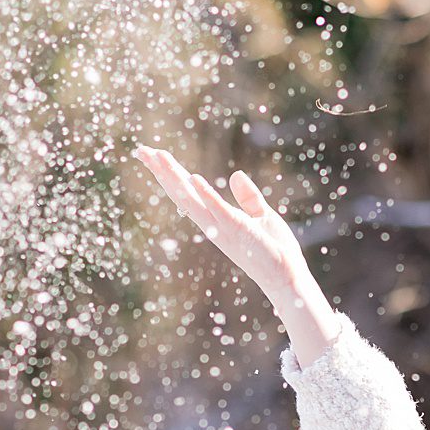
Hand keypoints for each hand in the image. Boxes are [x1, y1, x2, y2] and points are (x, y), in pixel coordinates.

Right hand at [132, 143, 311, 305]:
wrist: (287, 279)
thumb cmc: (275, 252)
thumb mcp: (262, 217)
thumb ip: (248, 198)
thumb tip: (236, 175)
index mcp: (216, 220)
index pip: (188, 192)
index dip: (170, 174)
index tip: (153, 156)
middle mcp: (213, 225)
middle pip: (181, 193)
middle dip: (161, 172)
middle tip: (141, 151)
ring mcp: (223, 228)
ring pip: (192, 200)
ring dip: (174, 178)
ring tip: (158, 157)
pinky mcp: (237, 231)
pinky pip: (218, 210)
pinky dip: (206, 195)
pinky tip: (193, 178)